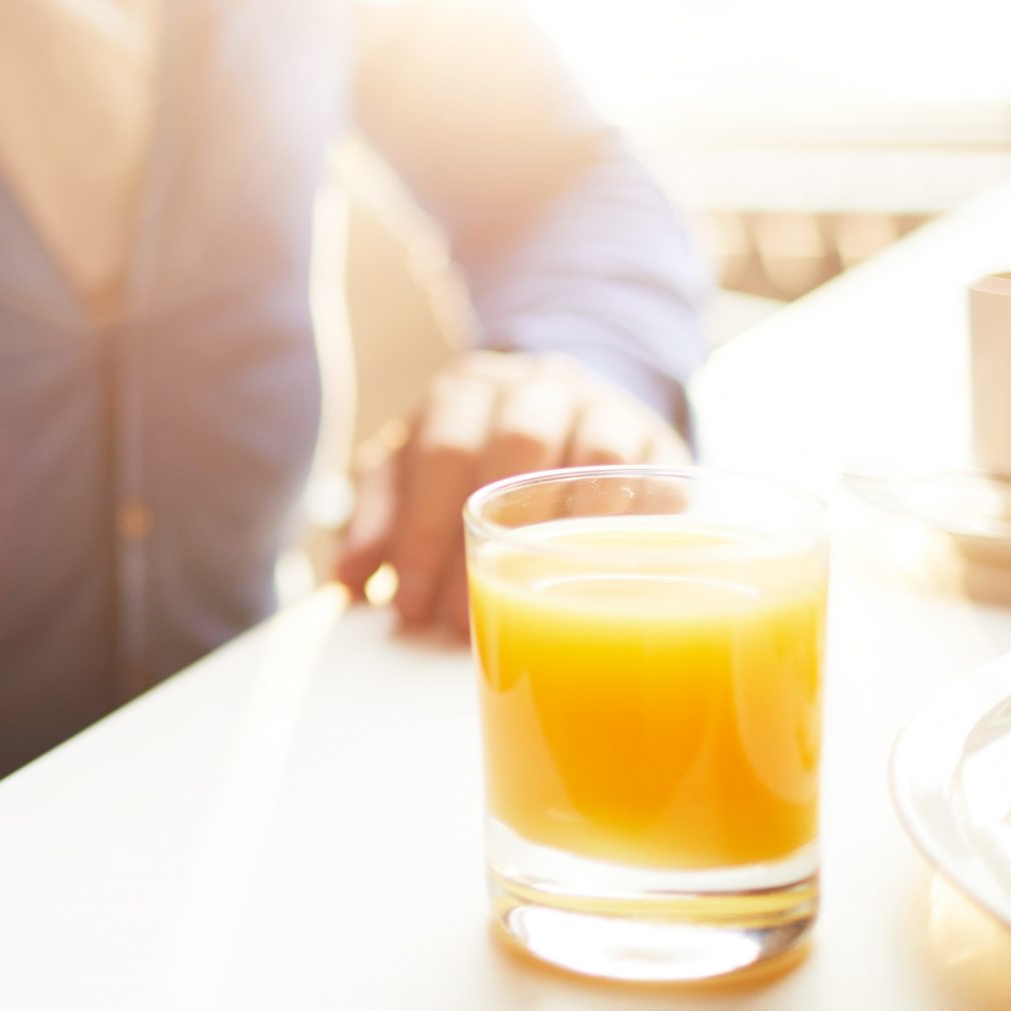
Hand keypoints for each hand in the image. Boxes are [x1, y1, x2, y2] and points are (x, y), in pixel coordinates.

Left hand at [331, 350, 688, 638]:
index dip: (421, 531)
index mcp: (466, 391)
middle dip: (482, 539)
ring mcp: (605, 408)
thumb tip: (349, 582)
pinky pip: (659, 478)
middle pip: (516, 445)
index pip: (441, 450)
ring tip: (534, 606)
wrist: (565, 407)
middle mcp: (537, 387)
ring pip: (596, 452)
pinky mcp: (660, 444)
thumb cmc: (474, 455)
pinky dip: (635, 526)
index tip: (407, 607)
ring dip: (564, 533)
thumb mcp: (414, 472)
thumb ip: (381, 517)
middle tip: (455, 623)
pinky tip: (606, 580)